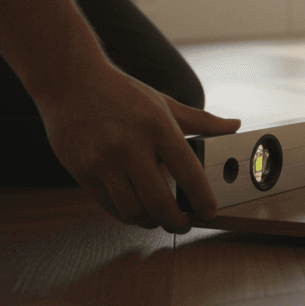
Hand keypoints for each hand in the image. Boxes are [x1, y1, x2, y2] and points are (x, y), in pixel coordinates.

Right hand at [34, 64, 239, 232]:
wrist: (70, 82)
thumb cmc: (121, 92)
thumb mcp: (164, 102)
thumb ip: (202, 121)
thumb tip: (234, 125)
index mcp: (157, 127)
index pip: (189, 173)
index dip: (203, 199)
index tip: (210, 211)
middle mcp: (129, 146)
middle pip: (159, 202)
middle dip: (177, 221)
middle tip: (185, 224)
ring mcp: (102, 161)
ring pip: (132, 210)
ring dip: (151, 221)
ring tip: (160, 218)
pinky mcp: (82, 171)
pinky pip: (109, 206)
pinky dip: (126, 214)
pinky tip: (137, 210)